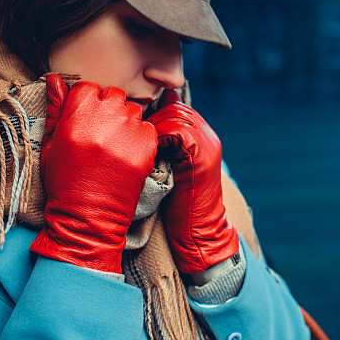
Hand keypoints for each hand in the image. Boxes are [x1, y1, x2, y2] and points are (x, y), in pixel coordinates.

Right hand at [29, 74, 156, 273]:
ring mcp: (129, 130)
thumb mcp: (51, 143)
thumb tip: (53, 78)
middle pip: (114, 94)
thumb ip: (56, 108)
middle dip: (108, 109)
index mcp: (78, 113)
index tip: (85, 120)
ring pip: (133, 110)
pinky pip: (148, 128)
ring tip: (113, 147)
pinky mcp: (148, 145)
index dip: (87, 102)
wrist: (87, 216)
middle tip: (100, 134)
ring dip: (125, 122)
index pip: (89, 87)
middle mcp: (106, 117)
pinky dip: (141, 138)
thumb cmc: (64, 180)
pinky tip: (127, 156)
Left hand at [147, 90, 238, 273]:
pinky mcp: (201, 154)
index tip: (133, 129)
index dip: (154, 116)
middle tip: (131, 135)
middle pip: (173, 108)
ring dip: (152, 127)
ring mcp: (207, 143)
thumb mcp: (171, 170)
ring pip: (174, 115)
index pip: (174, 108)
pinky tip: (147, 153)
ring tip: (137, 145)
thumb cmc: (178, 206)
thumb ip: (163, 149)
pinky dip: (158, 138)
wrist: (199, 232)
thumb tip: (135, 133)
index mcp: (202, 136)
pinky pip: (176, 131)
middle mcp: (207, 135)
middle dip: (150, 119)